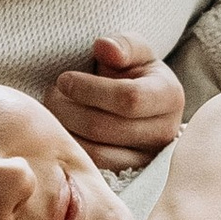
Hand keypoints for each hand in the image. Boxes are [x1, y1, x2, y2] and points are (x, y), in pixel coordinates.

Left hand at [49, 34, 185, 164]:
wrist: (137, 101)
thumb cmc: (131, 71)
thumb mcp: (132, 50)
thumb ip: (122, 44)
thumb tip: (105, 48)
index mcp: (170, 96)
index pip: (128, 98)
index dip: (89, 89)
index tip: (64, 79)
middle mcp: (164, 132)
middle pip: (105, 127)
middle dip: (69, 109)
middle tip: (50, 95)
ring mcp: (147, 158)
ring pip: (96, 152)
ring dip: (65, 130)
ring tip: (54, 111)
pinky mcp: (127, 174)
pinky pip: (91, 168)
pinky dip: (70, 149)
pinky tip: (62, 130)